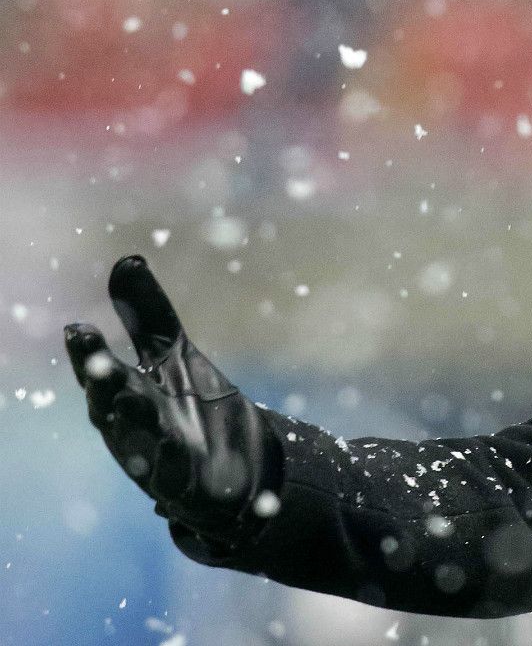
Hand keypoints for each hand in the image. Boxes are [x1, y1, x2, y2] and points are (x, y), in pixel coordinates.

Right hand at [64, 255, 282, 540]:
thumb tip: (127, 259)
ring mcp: (157, 459)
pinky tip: (177, 445)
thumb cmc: (192, 408)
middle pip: (113, 406)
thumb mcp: (173, 355)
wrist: (238, 470)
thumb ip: (148, 315)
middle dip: (103, 383)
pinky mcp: (188, 487)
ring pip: (139, 440)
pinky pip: (178, 476)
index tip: (77, 329)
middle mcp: (132, 429)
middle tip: (97, 362)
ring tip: (130, 396)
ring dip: (133, 420)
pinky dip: (174, 462)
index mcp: (125, 396)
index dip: (89, 355)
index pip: (102, 373)